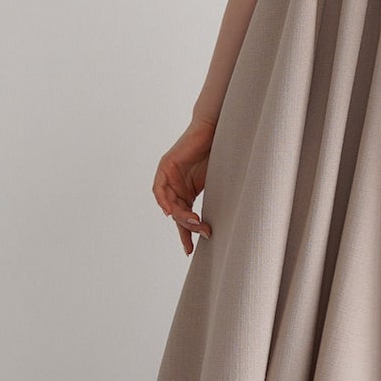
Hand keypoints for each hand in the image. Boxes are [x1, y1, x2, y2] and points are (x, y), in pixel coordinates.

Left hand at [153, 117, 216, 253]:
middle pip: (176, 213)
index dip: (186, 234)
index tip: (190, 250)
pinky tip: (170, 212)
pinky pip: (159, 189)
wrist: (216, 131)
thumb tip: (213, 227)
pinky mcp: (166, 165)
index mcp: (186, 191)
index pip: (184, 217)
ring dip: (180, 216)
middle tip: (203, 232)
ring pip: (169, 204)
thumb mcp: (215, 184)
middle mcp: (176, 185)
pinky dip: (163, 201)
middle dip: (188, 227)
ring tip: (195, 222)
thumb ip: (209, 201)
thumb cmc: (220, 154)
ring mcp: (169, 176)